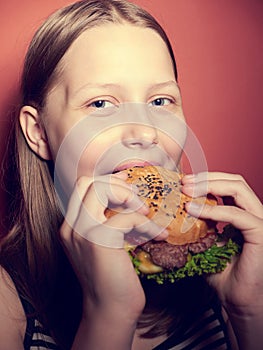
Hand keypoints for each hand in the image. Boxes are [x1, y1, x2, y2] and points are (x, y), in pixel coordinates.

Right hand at [59, 173, 166, 320]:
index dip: (106, 182)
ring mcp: (82, 233)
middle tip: (136, 200)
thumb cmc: (112, 277)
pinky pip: (128, 217)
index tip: (128, 188)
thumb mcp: (102, 244)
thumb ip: (104, 221)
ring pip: (102, 190)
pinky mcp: (99, 241)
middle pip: (88, 183)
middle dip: (117, 185)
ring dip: (131, 198)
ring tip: (146, 214)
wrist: (111, 310)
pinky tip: (158, 235)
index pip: (82, 187)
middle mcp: (70, 227)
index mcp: (70, 227)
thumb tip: (125, 198)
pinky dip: (147, 224)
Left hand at [182, 172, 262, 309]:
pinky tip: (194, 211)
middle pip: (235, 181)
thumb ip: (197, 224)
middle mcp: (254, 214)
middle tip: (184, 183)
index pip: (228, 185)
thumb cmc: (222, 273)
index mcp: (243, 213)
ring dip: (210, 186)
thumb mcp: (205, 242)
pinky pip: (237, 215)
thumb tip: (174, 209)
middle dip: (207, 178)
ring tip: (187, 191)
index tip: (183, 183)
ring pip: (239, 189)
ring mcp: (260, 223)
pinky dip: (214, 210)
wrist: (236, 300)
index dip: (206, 180)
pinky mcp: (261, 235)